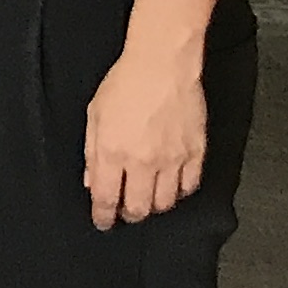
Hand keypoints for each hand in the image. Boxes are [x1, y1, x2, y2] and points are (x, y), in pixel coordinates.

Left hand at [83, 43, 207, 228]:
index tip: (103, 222)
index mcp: (112, 153)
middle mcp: (143, 161)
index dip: (103, 216)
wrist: (162, 65)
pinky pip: (189, 186)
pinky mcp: (196, 152)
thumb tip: (91, 181)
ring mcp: (172, 159)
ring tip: (147, 199)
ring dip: (154, 206)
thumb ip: (91, 152)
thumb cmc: (125, 83)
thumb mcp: (94, 115)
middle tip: (125, 211)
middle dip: (129, 214)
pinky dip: (179, 192)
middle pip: (138, 208)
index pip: (106, 199)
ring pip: (165, 203)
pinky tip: (171, 186)